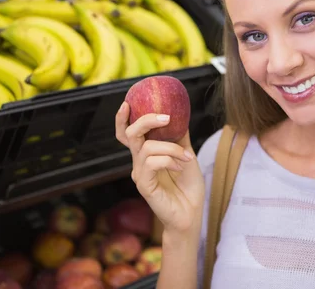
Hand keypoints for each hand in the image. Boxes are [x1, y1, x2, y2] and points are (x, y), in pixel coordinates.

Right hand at [115, 102, 204, 234]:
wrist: (192, 212)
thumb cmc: (189, 186)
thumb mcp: (186, 154)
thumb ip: (179, 137)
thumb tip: (180, 115)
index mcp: (146, 154)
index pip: (127, 134)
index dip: (123, 118)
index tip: (128, 102)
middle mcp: (139, 162)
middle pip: (129, 134)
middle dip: (145, 121)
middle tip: (165, 118)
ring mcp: (139, 174)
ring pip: (147, 147)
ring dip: (171, 148)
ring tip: (186, 157)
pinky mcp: (143, 185)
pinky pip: (151, 162)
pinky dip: (169, 159)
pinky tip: (180, 166)